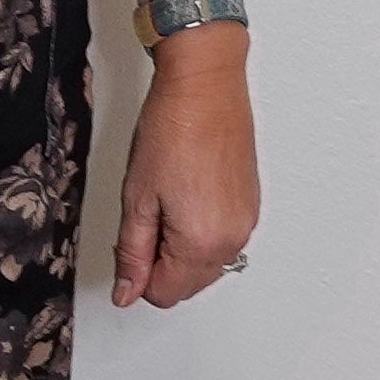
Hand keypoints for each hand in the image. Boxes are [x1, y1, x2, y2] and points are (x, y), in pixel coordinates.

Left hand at [110, 24, 256, 309]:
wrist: (205, 86)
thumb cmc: (171, 129)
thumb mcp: (136, 198)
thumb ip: (132, 254)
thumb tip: (128, 292)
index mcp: (201, 243)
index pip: (164, 293)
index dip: (138, 274)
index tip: (131, 239)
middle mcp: (232, 239)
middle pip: (188, 285)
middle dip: (161, 264)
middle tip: (146, 217)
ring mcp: (246, 223)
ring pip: (207, 266)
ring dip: (182, 249)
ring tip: (167, 202)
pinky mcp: (251, 206)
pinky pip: (223, 241)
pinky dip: (201, 233)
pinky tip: (187, 196)